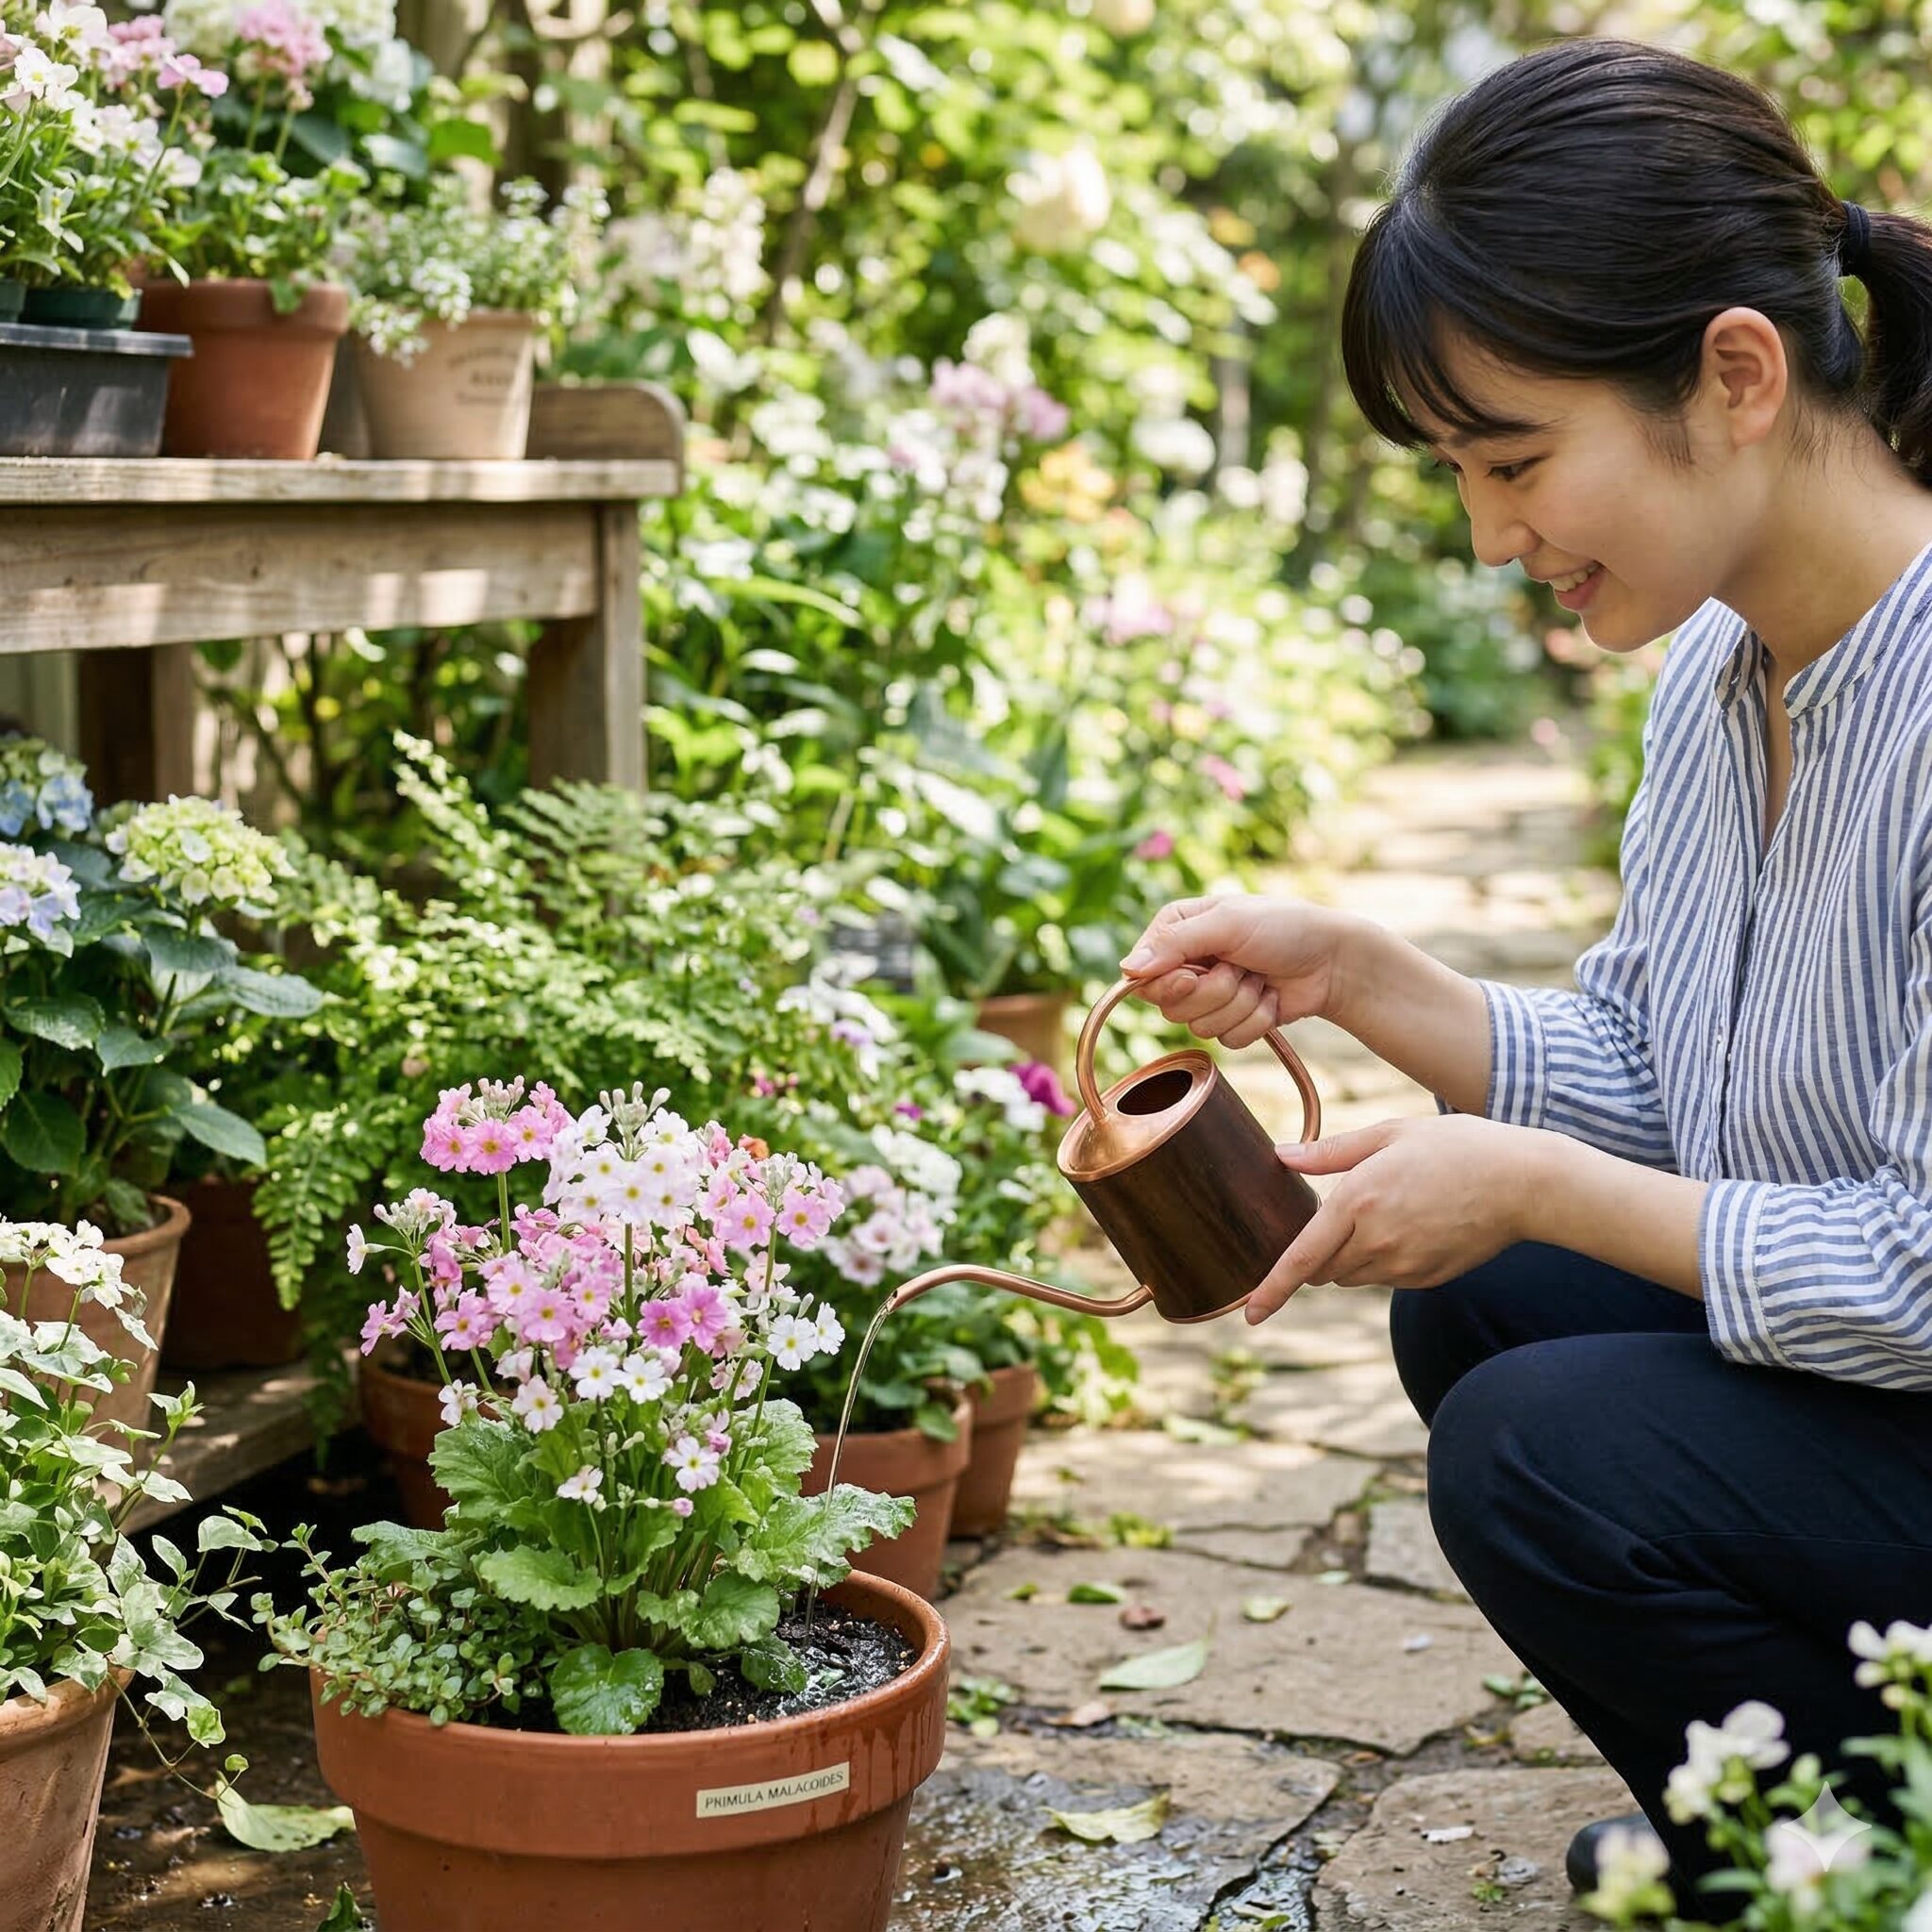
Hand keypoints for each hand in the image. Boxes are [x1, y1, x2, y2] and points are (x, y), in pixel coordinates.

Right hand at [1118, 894, 1363, 1049]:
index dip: (1167, 983)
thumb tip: (1127, 969)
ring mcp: (1210, 995)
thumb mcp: (1227, 923)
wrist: (1333, 961)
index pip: (1142, 973)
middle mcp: (1187, 964)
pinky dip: (1255, 1021)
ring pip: (1200, 1027)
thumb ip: (1175, 943)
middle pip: (1170, 1006)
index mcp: (1177, 930)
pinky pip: (1227, 1041)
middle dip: (1213, 992)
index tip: (1193, 974)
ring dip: (1239, 1004)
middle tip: (1239, 968)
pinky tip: (1270, 998)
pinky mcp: (1233, 1021)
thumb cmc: (1284, 927)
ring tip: (1259, 979)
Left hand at [1246, 1114, 1544, 1321]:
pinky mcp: (1426, 1278)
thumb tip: (1281, 1156)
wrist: (1524, 1183)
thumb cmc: (1456, 1147)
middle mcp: (1377, 1241)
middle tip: (1337, 1215)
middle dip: (1315, 1253)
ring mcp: (1404, 1265)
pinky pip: (1386, 1278)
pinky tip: (1411, 1225)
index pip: (1301, 1259)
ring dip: (1347, 1256)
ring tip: (1384, 1211)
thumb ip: (1330, 1152)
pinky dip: (1381, 1259)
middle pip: (1322, 1270)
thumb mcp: (1390, 1134)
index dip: (1271, 1290)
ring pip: (1352, 1276)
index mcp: (1359, 1201)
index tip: (1250, 1314)